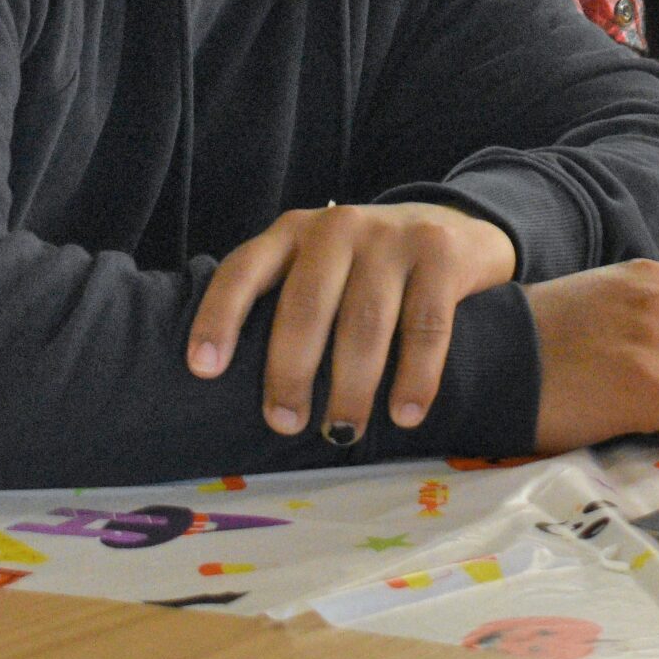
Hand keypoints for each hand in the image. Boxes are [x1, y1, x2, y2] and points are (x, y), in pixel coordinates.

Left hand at [187, 202, 518, 441]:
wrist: (455, 227)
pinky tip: (405, 414)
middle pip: (306, 304)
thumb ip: (285, 301)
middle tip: (285, 423)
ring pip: (365, 322)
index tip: (203, 370)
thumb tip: (236, 390)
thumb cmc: (370, 267)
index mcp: (293, 233)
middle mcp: (338, 227)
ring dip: (351, 387)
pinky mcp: (441, 254)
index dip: (218, 317)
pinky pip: (426, 326)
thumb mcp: (320, 267)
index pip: (243, 270)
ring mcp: (392, 238)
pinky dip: (415, 377)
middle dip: (290, 370)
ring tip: (342, 432)